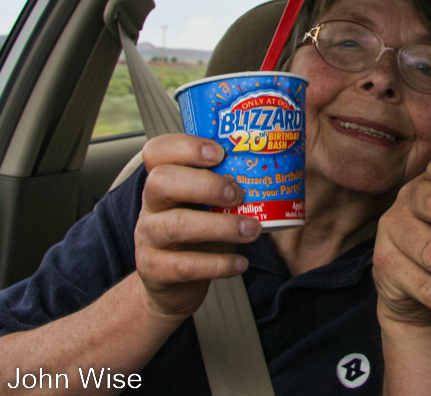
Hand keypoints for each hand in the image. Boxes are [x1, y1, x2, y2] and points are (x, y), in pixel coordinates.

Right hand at [135, 134, 260, 321]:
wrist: (174, 284)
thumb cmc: (201, 234)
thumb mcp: (212, 204)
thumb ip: (231, 184)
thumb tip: (281, 162)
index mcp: (165, 181)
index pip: (157, 150)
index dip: (185, 146)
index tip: (220, 152)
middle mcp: (151, 205)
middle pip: (161, 181)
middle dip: (206, 184)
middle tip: (240, 194)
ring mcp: (149, 238)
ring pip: (175, 225)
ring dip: (221, 226)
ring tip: (252, 230)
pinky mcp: (155, 270)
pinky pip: (183, 266)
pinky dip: (218, 264)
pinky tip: (240, 263)